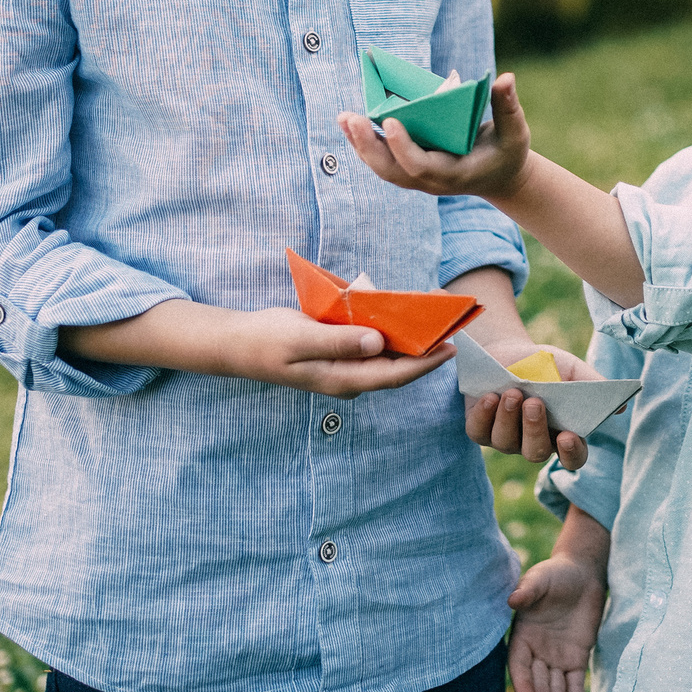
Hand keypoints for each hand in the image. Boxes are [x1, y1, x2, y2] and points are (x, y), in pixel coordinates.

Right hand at [62, 298, 450, 395]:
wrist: (236, 343)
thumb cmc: (266, 341)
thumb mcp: (301, 338)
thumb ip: (341, 341)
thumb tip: (380, 344)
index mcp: (342, 380)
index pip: (395, 374)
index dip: (426, 362)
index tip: (452, 346)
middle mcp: (348, 379)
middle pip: (397, 366)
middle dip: (426, 348)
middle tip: (455, 325)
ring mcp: (343, 368)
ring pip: (386, 355)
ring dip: (409, 338)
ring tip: (436, 316)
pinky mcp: (337, 354)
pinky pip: (371, 345)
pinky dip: (387, 330)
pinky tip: (399, 311)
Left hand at [341, 72, 532, 197]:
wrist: (499, 177)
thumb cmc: (507, 153)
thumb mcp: (516, 133)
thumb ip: (509, 107)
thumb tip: (506, 78)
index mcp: (453, 175)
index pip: (421, 166)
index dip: (403, 147)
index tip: (389, 121)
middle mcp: (430, 181)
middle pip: (391, 171)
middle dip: (368, 147)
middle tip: (351, 118)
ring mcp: (417, 177)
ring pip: (381, 166)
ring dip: (360, 143)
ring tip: (344, 117)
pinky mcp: (410, 167)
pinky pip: (382, 158)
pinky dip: (365, 141)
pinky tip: (350, 121)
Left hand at [464, 343, 591, 470]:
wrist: (506, 350)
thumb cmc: (543, 364)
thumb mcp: (569, 369)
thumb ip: (592, 386)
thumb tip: (621, 408)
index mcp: (562, 433)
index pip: (572, 457)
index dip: (571, 452)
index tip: (569, 436)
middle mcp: (534, 442)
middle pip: (536, 452)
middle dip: (534, 429)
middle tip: (534, 403)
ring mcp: (505, 439)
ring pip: (506, 443)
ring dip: (509, 417)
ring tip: (512, 392)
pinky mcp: (479, 430)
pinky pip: (479, 432)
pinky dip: (484, 416)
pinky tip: (490, 397)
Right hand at [508, 552, 605, 691]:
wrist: (583, 574)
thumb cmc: (556, 575)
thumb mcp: (540, 579)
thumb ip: (528, 591)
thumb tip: (513, 600)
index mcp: (522, 636)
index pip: (519, 664)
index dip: (523, 682)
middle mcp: (537, 651)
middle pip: (538, 681)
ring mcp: (557, 656)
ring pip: (556, 686)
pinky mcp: (577, 657)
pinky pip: (575, 681)